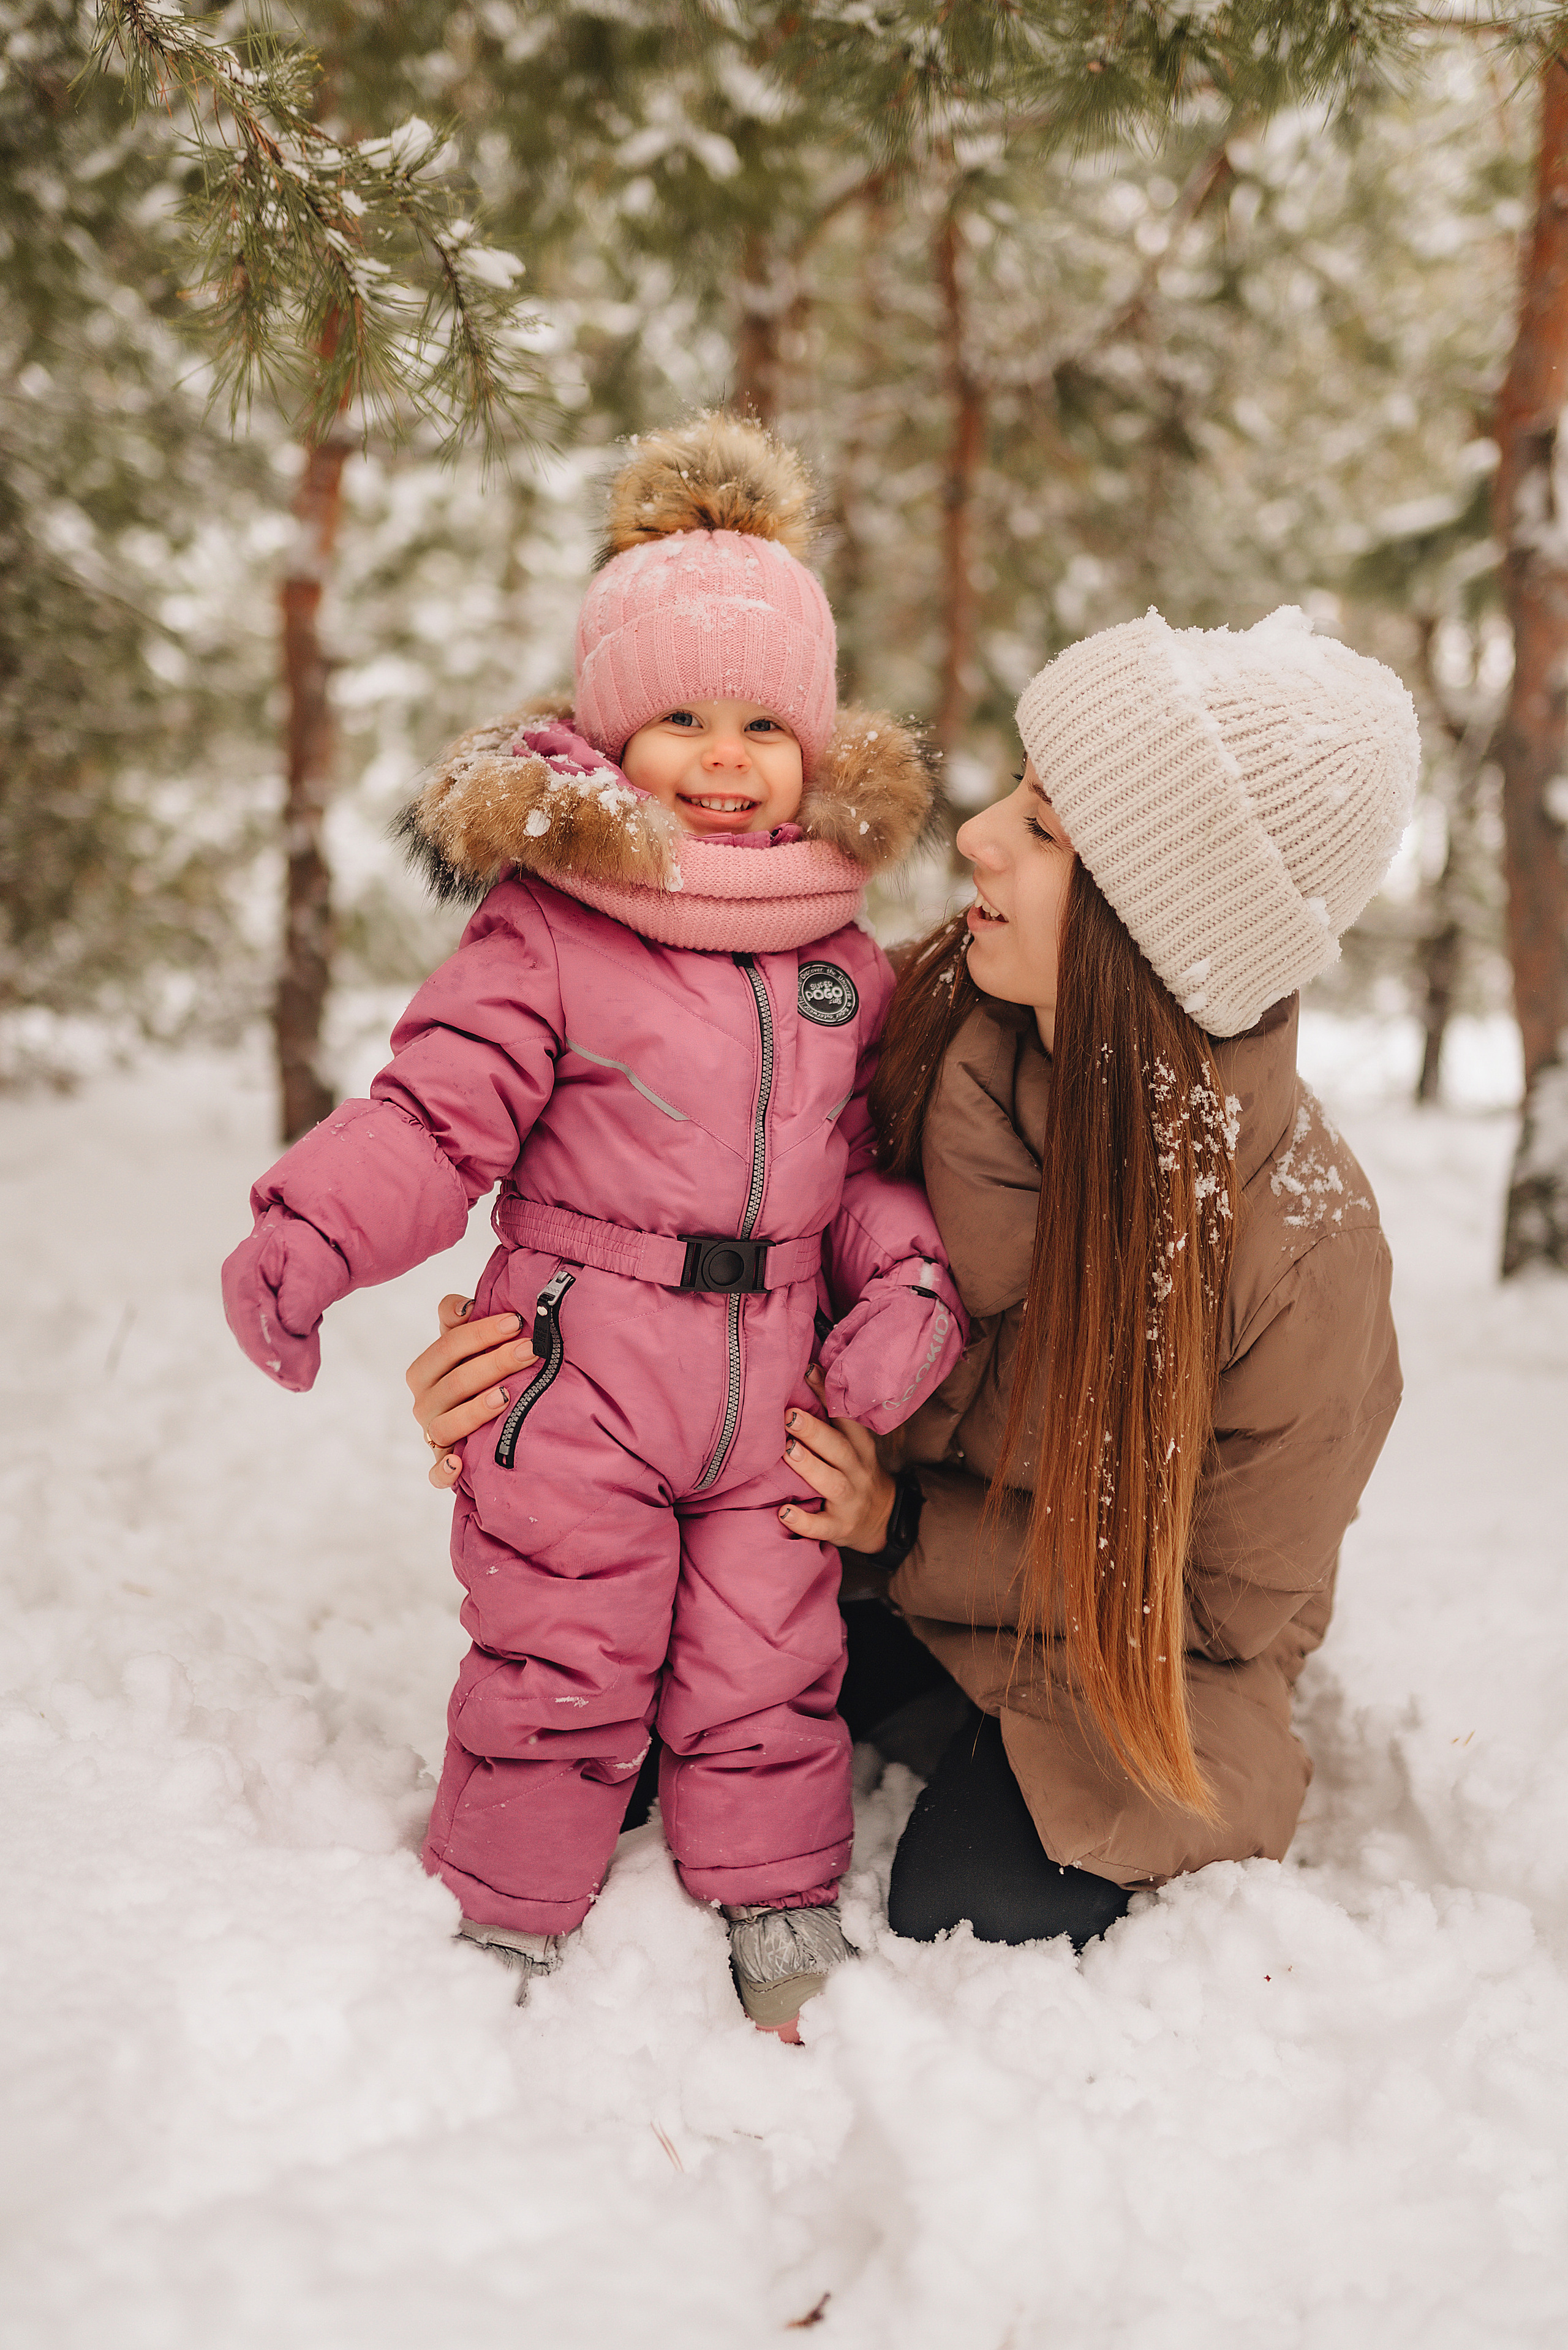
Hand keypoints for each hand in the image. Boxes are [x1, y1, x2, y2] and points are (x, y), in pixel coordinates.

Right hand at [221, 1211, 350, 1391]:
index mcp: (245, 1271)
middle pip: (249, 1332)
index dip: (268, 1347)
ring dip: (278, 1360)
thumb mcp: (312, 1266)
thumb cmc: (314, 1247)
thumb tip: (293, 1327)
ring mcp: (239, 1297)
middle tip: (302, 1382)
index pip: (250, 1316)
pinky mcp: (249, 1308)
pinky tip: (299, 1363)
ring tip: (303, 1378)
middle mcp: (235, 1285)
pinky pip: (260, 1335)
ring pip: (254, 1338)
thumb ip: (301, 1296)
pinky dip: (279, 1351)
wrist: (311, 1233)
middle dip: (275, 1360)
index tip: (287, 1370)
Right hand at [407, 1294, 538, 1489]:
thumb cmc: (474, 1371)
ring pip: (446, 1425)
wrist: (480, 1418)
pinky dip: (444, 1471)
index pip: (448, 1347)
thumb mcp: (465, 1343)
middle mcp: (424, 1403)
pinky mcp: (442, 1465)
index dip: (480, 1333)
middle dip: (493, 1364)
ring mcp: (432, 1435)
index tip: (516, 1322)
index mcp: (424, 1371)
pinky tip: (460, 1462)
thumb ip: (457, 1318)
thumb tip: (464, 1308)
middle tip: (530, 1351)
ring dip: (476, 1411)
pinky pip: (436, 1474)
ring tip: (507, 1396)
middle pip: (454, 1383)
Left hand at [779, 1365, 897, 1551]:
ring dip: (810, 1466)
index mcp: (860, 1447)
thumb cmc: (855, 1473)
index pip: (847, 1417)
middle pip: (839, 1448)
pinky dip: (803, 1521)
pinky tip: (783, 1512)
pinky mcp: (840, 1528)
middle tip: (789, 1415)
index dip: (829, 1395)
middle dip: (815, 1431)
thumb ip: (832, 1420)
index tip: (808, 1371)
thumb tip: (806, 1371)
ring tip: (788, 1451)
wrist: (882, 1520)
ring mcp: (849, 1500)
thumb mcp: (853, 1445)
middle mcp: (857, 1471)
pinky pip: (823, 1526)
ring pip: (832, 1482)